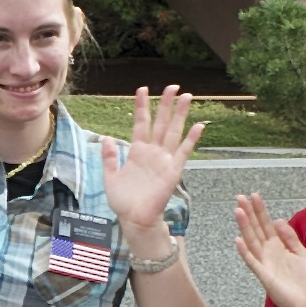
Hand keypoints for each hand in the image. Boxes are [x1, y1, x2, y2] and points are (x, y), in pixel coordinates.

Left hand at [107, 85, 205, 236]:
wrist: (134, 220)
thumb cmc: (123, 201)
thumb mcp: (110, 177)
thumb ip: (109, 157)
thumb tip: (107, 138)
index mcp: (136, 152)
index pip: (140, 123)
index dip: (141, 107)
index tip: (142, 89)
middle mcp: (152, 152)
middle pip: (160, 122)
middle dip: (166, 104)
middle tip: (172, 86)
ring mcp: (164, 160)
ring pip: (173, 131)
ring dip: (180, 114)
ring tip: (187, 96)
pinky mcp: (173, 171)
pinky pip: (184, 152)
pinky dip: (191, 139)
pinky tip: (198, 126)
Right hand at [230, 189, 305, 306]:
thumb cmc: (304, 280)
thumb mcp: (301, 254)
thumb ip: (290, 238)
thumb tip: (278, 220)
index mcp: (278, 246)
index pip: (266, 224)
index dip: (260, 210)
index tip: (254, 196)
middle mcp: (268, 252)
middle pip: (256, 229)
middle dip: (249, 213)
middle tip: (240, 197)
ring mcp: (264, 263)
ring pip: (252, 241)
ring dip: (245, 226)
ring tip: (238, 211)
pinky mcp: (265, 275)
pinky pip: (253, 262)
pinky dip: (245, 252)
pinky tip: (238, 240)